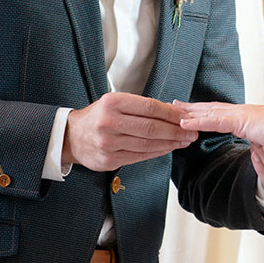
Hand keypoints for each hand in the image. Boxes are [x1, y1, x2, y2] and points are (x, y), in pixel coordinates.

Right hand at [64, 92, 195, 171]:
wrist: (71, 137)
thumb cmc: (98, 117)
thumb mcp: (114, 103)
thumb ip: (141, 107)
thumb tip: (173, 112)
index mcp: (112, 103)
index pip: (150, 108)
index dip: (172, 114)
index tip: (187, 117)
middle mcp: (109, 123)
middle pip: (152, 127)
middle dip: (176, 131)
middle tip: (192, 132)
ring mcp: (108, 143)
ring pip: (148, 144)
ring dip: (170, 143)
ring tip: (184, 141)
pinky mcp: (109, 160)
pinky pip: (140, 156)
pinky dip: (158, 152)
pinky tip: (168, 148)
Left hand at [175, 101, 263, 153]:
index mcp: (251, 116)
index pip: (225, 112)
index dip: (209, 110)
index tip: (195, 109)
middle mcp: (244, 112)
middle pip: (213, 108)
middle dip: (194, 107)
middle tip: (176, 104)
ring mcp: (242, 115)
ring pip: (209, 111)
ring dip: (190, 111)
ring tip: (173, 109)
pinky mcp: (241, 121)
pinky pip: (214, 121)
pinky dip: (198, 121)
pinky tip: (185, 123)